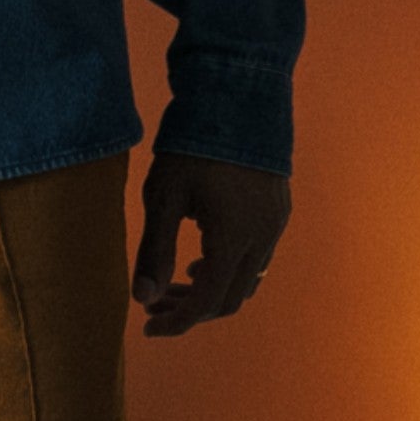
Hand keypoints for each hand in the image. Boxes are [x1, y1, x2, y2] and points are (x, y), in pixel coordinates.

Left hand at [131, 151, 290, 336]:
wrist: (238, 93)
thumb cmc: (193, 142)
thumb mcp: (164, 195)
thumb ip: (154, 249)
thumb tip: (141, 298)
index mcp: (233, 240)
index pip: (207, 302)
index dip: (177, 321)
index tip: (148, 327)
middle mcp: (263, 238)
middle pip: (230, 298)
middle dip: (191, 308)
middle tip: (155, 303)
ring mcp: (275, 223)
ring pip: (247, 279)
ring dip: (212, 288)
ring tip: (177, 281)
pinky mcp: (278, 207)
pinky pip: (257, 255)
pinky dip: (230, 266)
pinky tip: (204, 254)